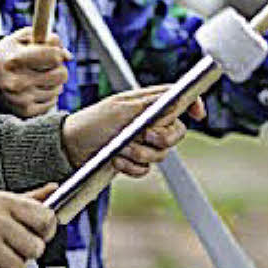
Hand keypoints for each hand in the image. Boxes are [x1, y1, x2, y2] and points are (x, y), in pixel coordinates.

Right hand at [0, 27, 70, 116]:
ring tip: (40, 77)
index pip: (54, 56)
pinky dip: (48, 95)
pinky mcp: (25, 111)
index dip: (57, 52)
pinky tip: (37, 88)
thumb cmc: (13, 51)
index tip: (51, 52)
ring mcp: (21, 99)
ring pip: (58, 89)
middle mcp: (17, 82)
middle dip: (59, 68)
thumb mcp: (25, 37)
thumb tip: (68, 57)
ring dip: (53, 82)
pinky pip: (52, 102)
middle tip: (48, 66)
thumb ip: (48, 39)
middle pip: (61, 75)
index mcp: (15, 60)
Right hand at [0, 185, 57, 267]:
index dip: (46, 230)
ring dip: (9, 266)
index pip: (45, 218)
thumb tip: (54, 190)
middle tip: (10, 245)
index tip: (38, 232)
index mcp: (3, 202)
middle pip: (35, 248)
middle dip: (25, 251)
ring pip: (19, 267)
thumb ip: (29, 199)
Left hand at [61, 86, 205, 177]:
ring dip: (140, 153)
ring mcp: (141, 142)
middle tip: (145, 136)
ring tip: (120, 148)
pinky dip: (132, 167)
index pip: (177, 99)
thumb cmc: (91, 122)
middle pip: (176, 132)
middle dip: (162, 138)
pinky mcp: (133, 160)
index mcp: (146, 103)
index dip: (192, 104)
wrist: (69, 148)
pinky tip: (117, 161)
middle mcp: (147, 121)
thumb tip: (175, 100)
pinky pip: (146, 169)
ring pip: (161, 154)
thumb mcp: (120, 109)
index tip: (198, 115)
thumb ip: (150, 106)